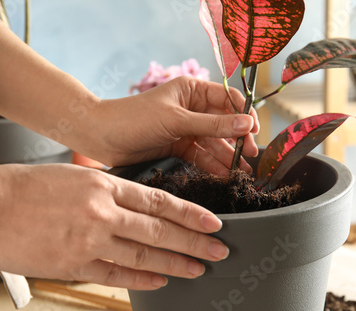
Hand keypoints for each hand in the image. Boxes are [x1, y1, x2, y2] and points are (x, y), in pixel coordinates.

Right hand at [0, 163, 229, 289]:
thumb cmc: (25, 187)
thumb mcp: (75, 175)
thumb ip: (109, 190)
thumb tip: (137, 207)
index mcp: (104, 183)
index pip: (160, 200)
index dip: (190, 213)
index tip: (213, 223)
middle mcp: (103, 212)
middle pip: (160, 230)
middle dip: (194, 242)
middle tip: (219, 250)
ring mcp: (90, 240)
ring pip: (144, 255)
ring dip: (175, 264)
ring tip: (198, 269)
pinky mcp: (74, 265)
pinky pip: (117, 274)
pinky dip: (142, 280)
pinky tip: (160, 281)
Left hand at [84, 77, 259, 174]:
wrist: (100, 136)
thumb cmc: (134, 118)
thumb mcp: (176, 120)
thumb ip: (212, 124)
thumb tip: (246, 124)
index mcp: (192, 91)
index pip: (228, 99)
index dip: (243, 114)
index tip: (254, 131)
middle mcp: (192, 108)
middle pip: (224, 123)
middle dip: (238, 139)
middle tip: (250, 156)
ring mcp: (186, 129)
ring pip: (214, 143)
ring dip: (228, 156)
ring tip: (242, 172)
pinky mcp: (178, 147)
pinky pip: (201, 156)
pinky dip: (213, 165)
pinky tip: (225, 175)